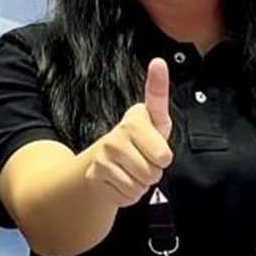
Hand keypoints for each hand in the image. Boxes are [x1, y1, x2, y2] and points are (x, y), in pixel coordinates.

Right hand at [80, 60, 178, 207]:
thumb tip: (158, 61)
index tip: (159, 63)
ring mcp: (105, 153)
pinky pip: (130, 193)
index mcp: (136, 118)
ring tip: (132, 172)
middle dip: (156, 170)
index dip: (158, 92)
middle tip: (145, 161)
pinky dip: (130, 194)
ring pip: (144, 182)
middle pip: (159, 165)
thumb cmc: (137, 143)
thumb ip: (159, 100)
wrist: (103, 166)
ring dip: (143, 183)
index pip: (156, 110)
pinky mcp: (96, 173)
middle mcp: (119, 132)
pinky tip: (121, 181)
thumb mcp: (154, 124)